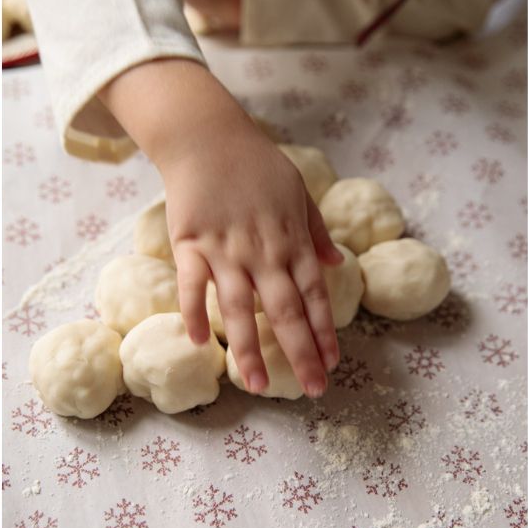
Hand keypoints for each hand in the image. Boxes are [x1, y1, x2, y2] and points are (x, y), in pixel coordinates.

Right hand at [101, 60, 343, 396]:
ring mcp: (225, 250)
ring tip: (256, 384)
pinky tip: (199, 342)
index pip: (315, 295)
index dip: (324, 331)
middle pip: (284, 311)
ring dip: (248, 349)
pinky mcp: (190, 244)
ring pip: (238, 309)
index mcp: (292, 240)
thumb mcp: (298, 191)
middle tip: (312, 389)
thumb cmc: (255, 163)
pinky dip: (194, 313)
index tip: (332, 363)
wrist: (207, 138)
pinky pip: (192, 286)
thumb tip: (336, 261)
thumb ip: (316, 230)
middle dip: (300, 352)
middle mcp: (263, 251)